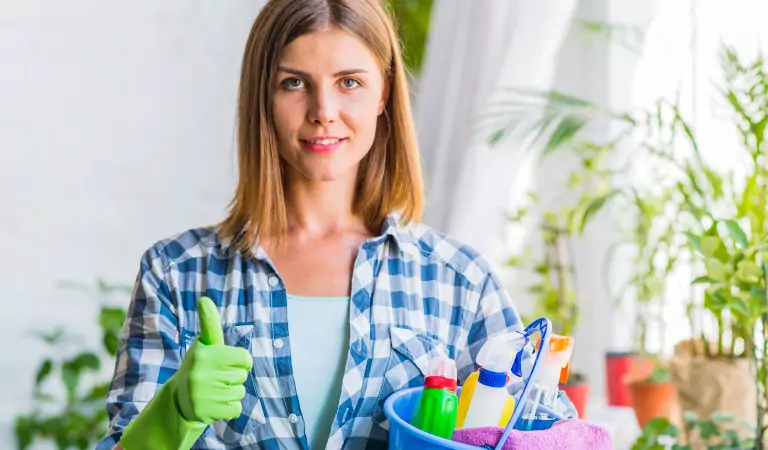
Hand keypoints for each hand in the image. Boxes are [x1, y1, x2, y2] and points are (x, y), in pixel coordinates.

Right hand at [120, 297, 252, 448]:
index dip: (241, 360)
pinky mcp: (206, 413)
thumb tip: (204, 299)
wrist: (180, 398)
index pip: (245, 358)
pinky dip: (230, 408)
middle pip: (242, 376)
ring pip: (240, 392)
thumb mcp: (205, 344)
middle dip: (234, 376)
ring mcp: (202, 395)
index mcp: (203, 354)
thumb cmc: (201, 365)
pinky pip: (236, 409)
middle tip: (217, 377)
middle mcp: (200, 374)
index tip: (228, 361)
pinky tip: (215, 403)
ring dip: (232, 392)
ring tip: (215, 390)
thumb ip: (209, 323)